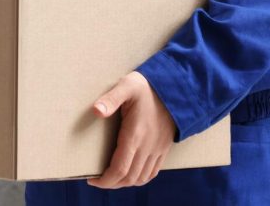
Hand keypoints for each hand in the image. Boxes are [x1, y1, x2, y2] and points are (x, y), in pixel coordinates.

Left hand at [87, 71, 174, 189]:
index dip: (105, 180)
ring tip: (111, 178)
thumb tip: (96, 111)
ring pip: (141, 178)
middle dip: (112, 183)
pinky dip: (140, 178)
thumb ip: (110, 99)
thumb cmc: (147, 86)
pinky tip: (130, 174)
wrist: (177, 88)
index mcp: (135, 135)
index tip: (92, 180)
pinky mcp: (164, 148)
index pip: (119, 169)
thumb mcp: (127, 86)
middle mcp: (147, 146)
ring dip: (125, 182)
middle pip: (129, 178)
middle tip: (98, 180)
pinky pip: (153, 171)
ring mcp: (157, 149)